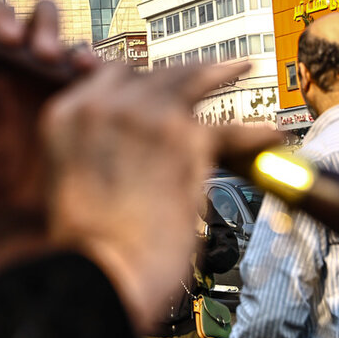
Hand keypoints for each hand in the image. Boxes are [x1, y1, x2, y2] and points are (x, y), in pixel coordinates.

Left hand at [0, 1, 92, 276]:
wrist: (35, 255)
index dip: (1, 20)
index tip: (5, 39)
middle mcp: (32, 78)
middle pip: (43, 27)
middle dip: (45, 28)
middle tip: (43, 53)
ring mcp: (69, 93)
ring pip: (78, 53)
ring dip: (79, 52)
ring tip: (79, 69)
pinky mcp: (104, 115)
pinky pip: (113, 86)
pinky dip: (116, 80)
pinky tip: (111, 93)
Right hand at [41, 59, 251, 333]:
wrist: (101, 270)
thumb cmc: (83, 243)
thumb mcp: (69, 179)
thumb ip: (95, 150)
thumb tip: (131, 149)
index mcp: (68, 114)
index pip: (112, 76)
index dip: (139, 80)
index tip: (156, 86)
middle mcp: (105, 104)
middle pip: (152, 73)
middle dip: (182, 70)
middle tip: (207, 69)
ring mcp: (147, 116)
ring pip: (191, 80)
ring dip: (221, 72)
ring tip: (243, 67)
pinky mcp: (186, 139)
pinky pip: (229, 130)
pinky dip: (254, 134)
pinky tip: (270, 134)